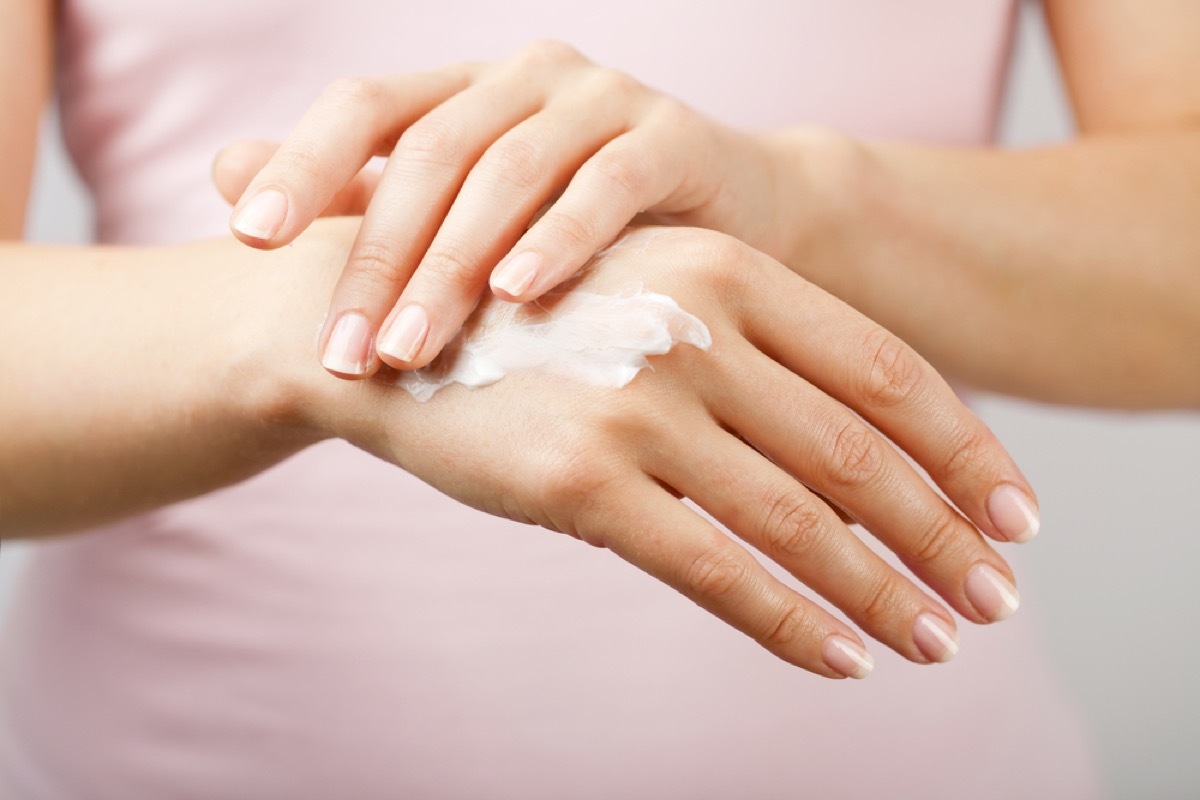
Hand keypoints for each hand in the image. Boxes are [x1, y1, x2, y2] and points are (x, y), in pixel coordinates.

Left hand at [217, 41, 781, 377]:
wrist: (735, 213)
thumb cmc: (587, 230)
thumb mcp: (468, 215)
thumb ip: (361, 198)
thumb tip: (221, 179)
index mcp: (466, 91)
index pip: (366, 106)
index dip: (302, 162)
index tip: (245, 237)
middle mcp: (525, 79)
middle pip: (431, 152)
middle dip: (379, 255)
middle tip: (345, 351)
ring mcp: (602, 100)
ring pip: (508, 170)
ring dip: (455, 264)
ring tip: (414, 347)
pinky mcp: (672, 138)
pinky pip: (607, 185)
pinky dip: (560, 238)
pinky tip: (521, 294)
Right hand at [268, 220, 1035, 678]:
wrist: (388, 325)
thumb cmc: (538, 317)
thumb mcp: (654, 298)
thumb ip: (757, 352)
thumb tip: (872, 454)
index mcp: (729, 272)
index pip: (890, 371)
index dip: (966, 450)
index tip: (1017, 517)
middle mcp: (695, 328)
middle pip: (861, 453)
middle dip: (942, 537)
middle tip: (997, 598)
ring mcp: (637, 404)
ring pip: (799, 520)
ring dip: (883, 591)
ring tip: (937, 641)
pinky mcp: (581, 479)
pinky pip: (714, 570)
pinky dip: (791, 623)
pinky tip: (843, 657)